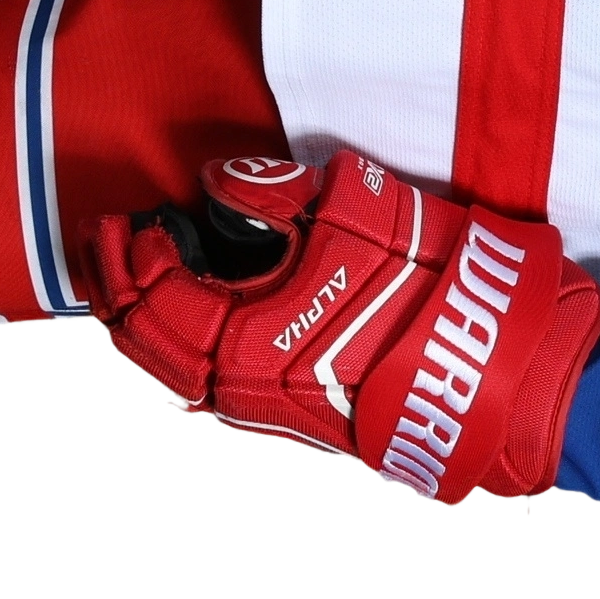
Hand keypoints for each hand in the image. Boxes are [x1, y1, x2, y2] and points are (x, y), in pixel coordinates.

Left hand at [91, 150, 599, 506]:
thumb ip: (273, 190)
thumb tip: (218, 180)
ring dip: (143, 332)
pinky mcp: (294, 418)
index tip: (130, 217)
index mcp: (246, 339)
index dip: (132, 256)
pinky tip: (186, 330)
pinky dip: (180, 358)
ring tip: (128, 289)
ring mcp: (267, 410)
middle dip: (117, 295)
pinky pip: (210, 389)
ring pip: (176, 378)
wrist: (497, 366)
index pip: (156, 300)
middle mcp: (243, 388)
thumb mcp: (353, 213)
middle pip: (148, 348)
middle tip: (102, 247)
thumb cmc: (430, 287)